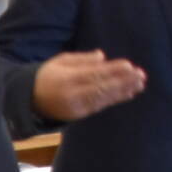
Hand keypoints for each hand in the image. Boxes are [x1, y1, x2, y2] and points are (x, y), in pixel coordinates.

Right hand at [31, 51, 146, 121]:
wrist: (29, 101)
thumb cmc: (48, 75)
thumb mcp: (60, 61)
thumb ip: (81, 59)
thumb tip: (102, 57)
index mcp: (67, 78)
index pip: (94, 74)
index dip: (113, 71)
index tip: (129, 66)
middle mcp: (73, 94)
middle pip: (102, 87)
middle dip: (123, 82)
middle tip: (141, 75)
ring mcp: (77, 106)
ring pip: (104, 98)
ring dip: (123, 91)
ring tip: (140, 84)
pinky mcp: (79, 115)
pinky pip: (100, 105)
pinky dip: (115, 99)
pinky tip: (128, 93)